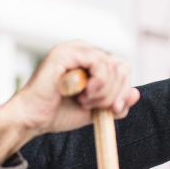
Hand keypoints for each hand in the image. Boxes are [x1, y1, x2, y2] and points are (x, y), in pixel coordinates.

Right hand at [0, 41, 140, 163]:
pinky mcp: (67, 52)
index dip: (123, 91)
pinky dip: (97, 84)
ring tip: (83, 101)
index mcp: (90, 61)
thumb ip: (115, 103)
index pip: (122, 69)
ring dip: (103, 92)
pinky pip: (100, 64)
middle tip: (94, 106)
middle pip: (121, 66)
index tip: (114, 110)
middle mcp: (83, 51)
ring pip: (112, 66)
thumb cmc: (57, 113)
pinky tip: (82, 94)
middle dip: (114, 93)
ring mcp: (75, 49)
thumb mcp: (95, 111)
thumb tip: (136, 94)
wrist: (32, 119)